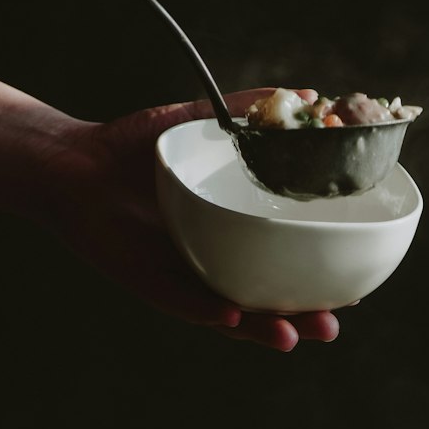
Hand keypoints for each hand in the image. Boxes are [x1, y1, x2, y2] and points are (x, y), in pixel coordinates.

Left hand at [41, 88, 340, 351]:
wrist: (73, 164)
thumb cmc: (136, 148)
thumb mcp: (200, 123)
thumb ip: (249, 112)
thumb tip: (310, 94)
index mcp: (237, 236)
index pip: (287, 266)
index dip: (320, 282)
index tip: (356, 291)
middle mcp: (218, 264)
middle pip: (270, 304)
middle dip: (303, 320)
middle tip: (332, 326)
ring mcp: (186, 279)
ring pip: (233, 317)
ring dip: (265, 329)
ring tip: (294, 334)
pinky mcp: (151, 285)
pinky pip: (185, 304)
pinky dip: (210, 311)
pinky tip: (236, 315)